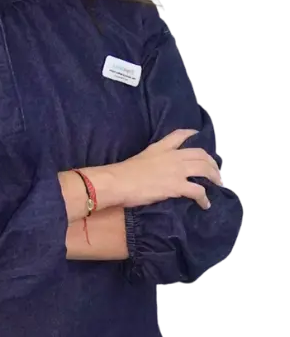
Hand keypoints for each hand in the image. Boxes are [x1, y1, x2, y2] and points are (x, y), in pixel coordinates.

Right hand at [107, 129, 224, 210]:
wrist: (118, 181)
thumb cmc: (123, 173)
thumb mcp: (140, 158)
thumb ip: (152, 160)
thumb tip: (156, 170)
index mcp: (160, 148)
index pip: (179, 135)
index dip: (190, 133)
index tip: (196, 133)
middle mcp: (171, 156)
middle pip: (199, 154)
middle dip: (211, 162)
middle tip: (216, 171)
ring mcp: (176, 170)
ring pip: (204, 169)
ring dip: (214, 176)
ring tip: (218, 184)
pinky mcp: (176, 186)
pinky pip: (198, 191)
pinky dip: (204, 198)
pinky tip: (205, 204)